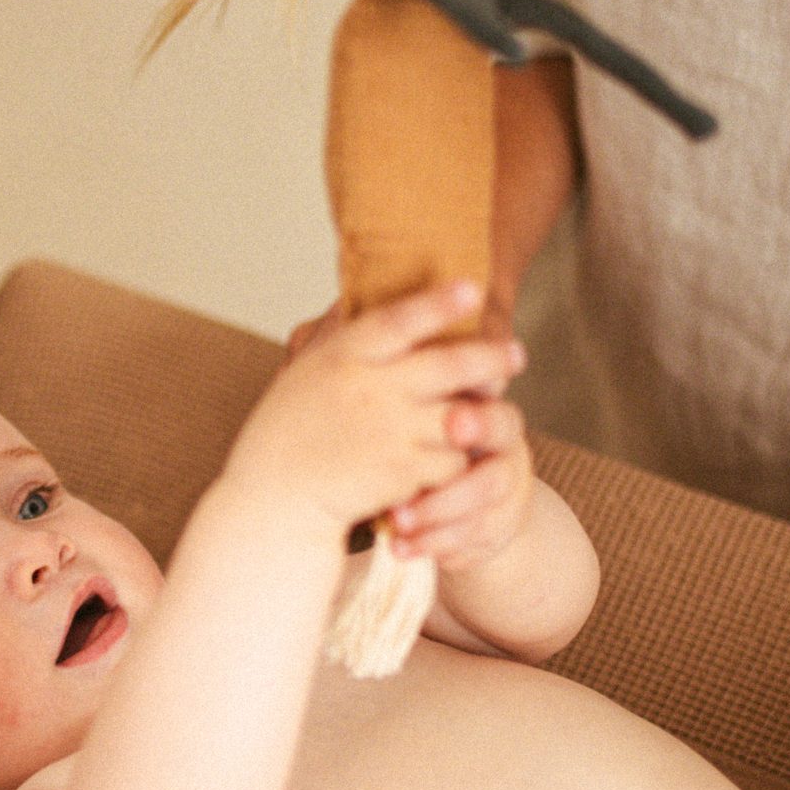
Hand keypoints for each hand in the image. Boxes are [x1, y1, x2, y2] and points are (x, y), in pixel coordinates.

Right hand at [229, 282, 525, 539]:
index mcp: (341, 356)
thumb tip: (354, 292)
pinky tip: (446, 459)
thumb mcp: (304, 373)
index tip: (473, 287)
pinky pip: (451, 460)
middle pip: (449, 364)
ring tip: (491, 409)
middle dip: (490, 357)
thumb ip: (334, 337)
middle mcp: (368, 388)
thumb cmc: (286, 434)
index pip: (398, 319)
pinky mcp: (400, 473)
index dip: (438, 303)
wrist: (273, 502)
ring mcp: (388, 431)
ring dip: (479, 413)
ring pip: (460, 415)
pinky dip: (454, 460)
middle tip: (516, 353)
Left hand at [390, 402, 532, 574]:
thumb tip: (381, 448)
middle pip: (490, 483)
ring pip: (479, 523)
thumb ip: (420, 436)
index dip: (479, 426)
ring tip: (396, 540)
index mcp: (498, 424)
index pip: (497, 422)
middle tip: (397, 515)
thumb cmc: (436, 445)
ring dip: (433, 536)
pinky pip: (473, 549)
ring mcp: (511, 503)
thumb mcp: (433, 432)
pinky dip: (436, 552)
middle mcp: (511, 463)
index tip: (451, 426)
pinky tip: (406, 550)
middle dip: (440, 503)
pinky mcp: (500, 535)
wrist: (466, 488)